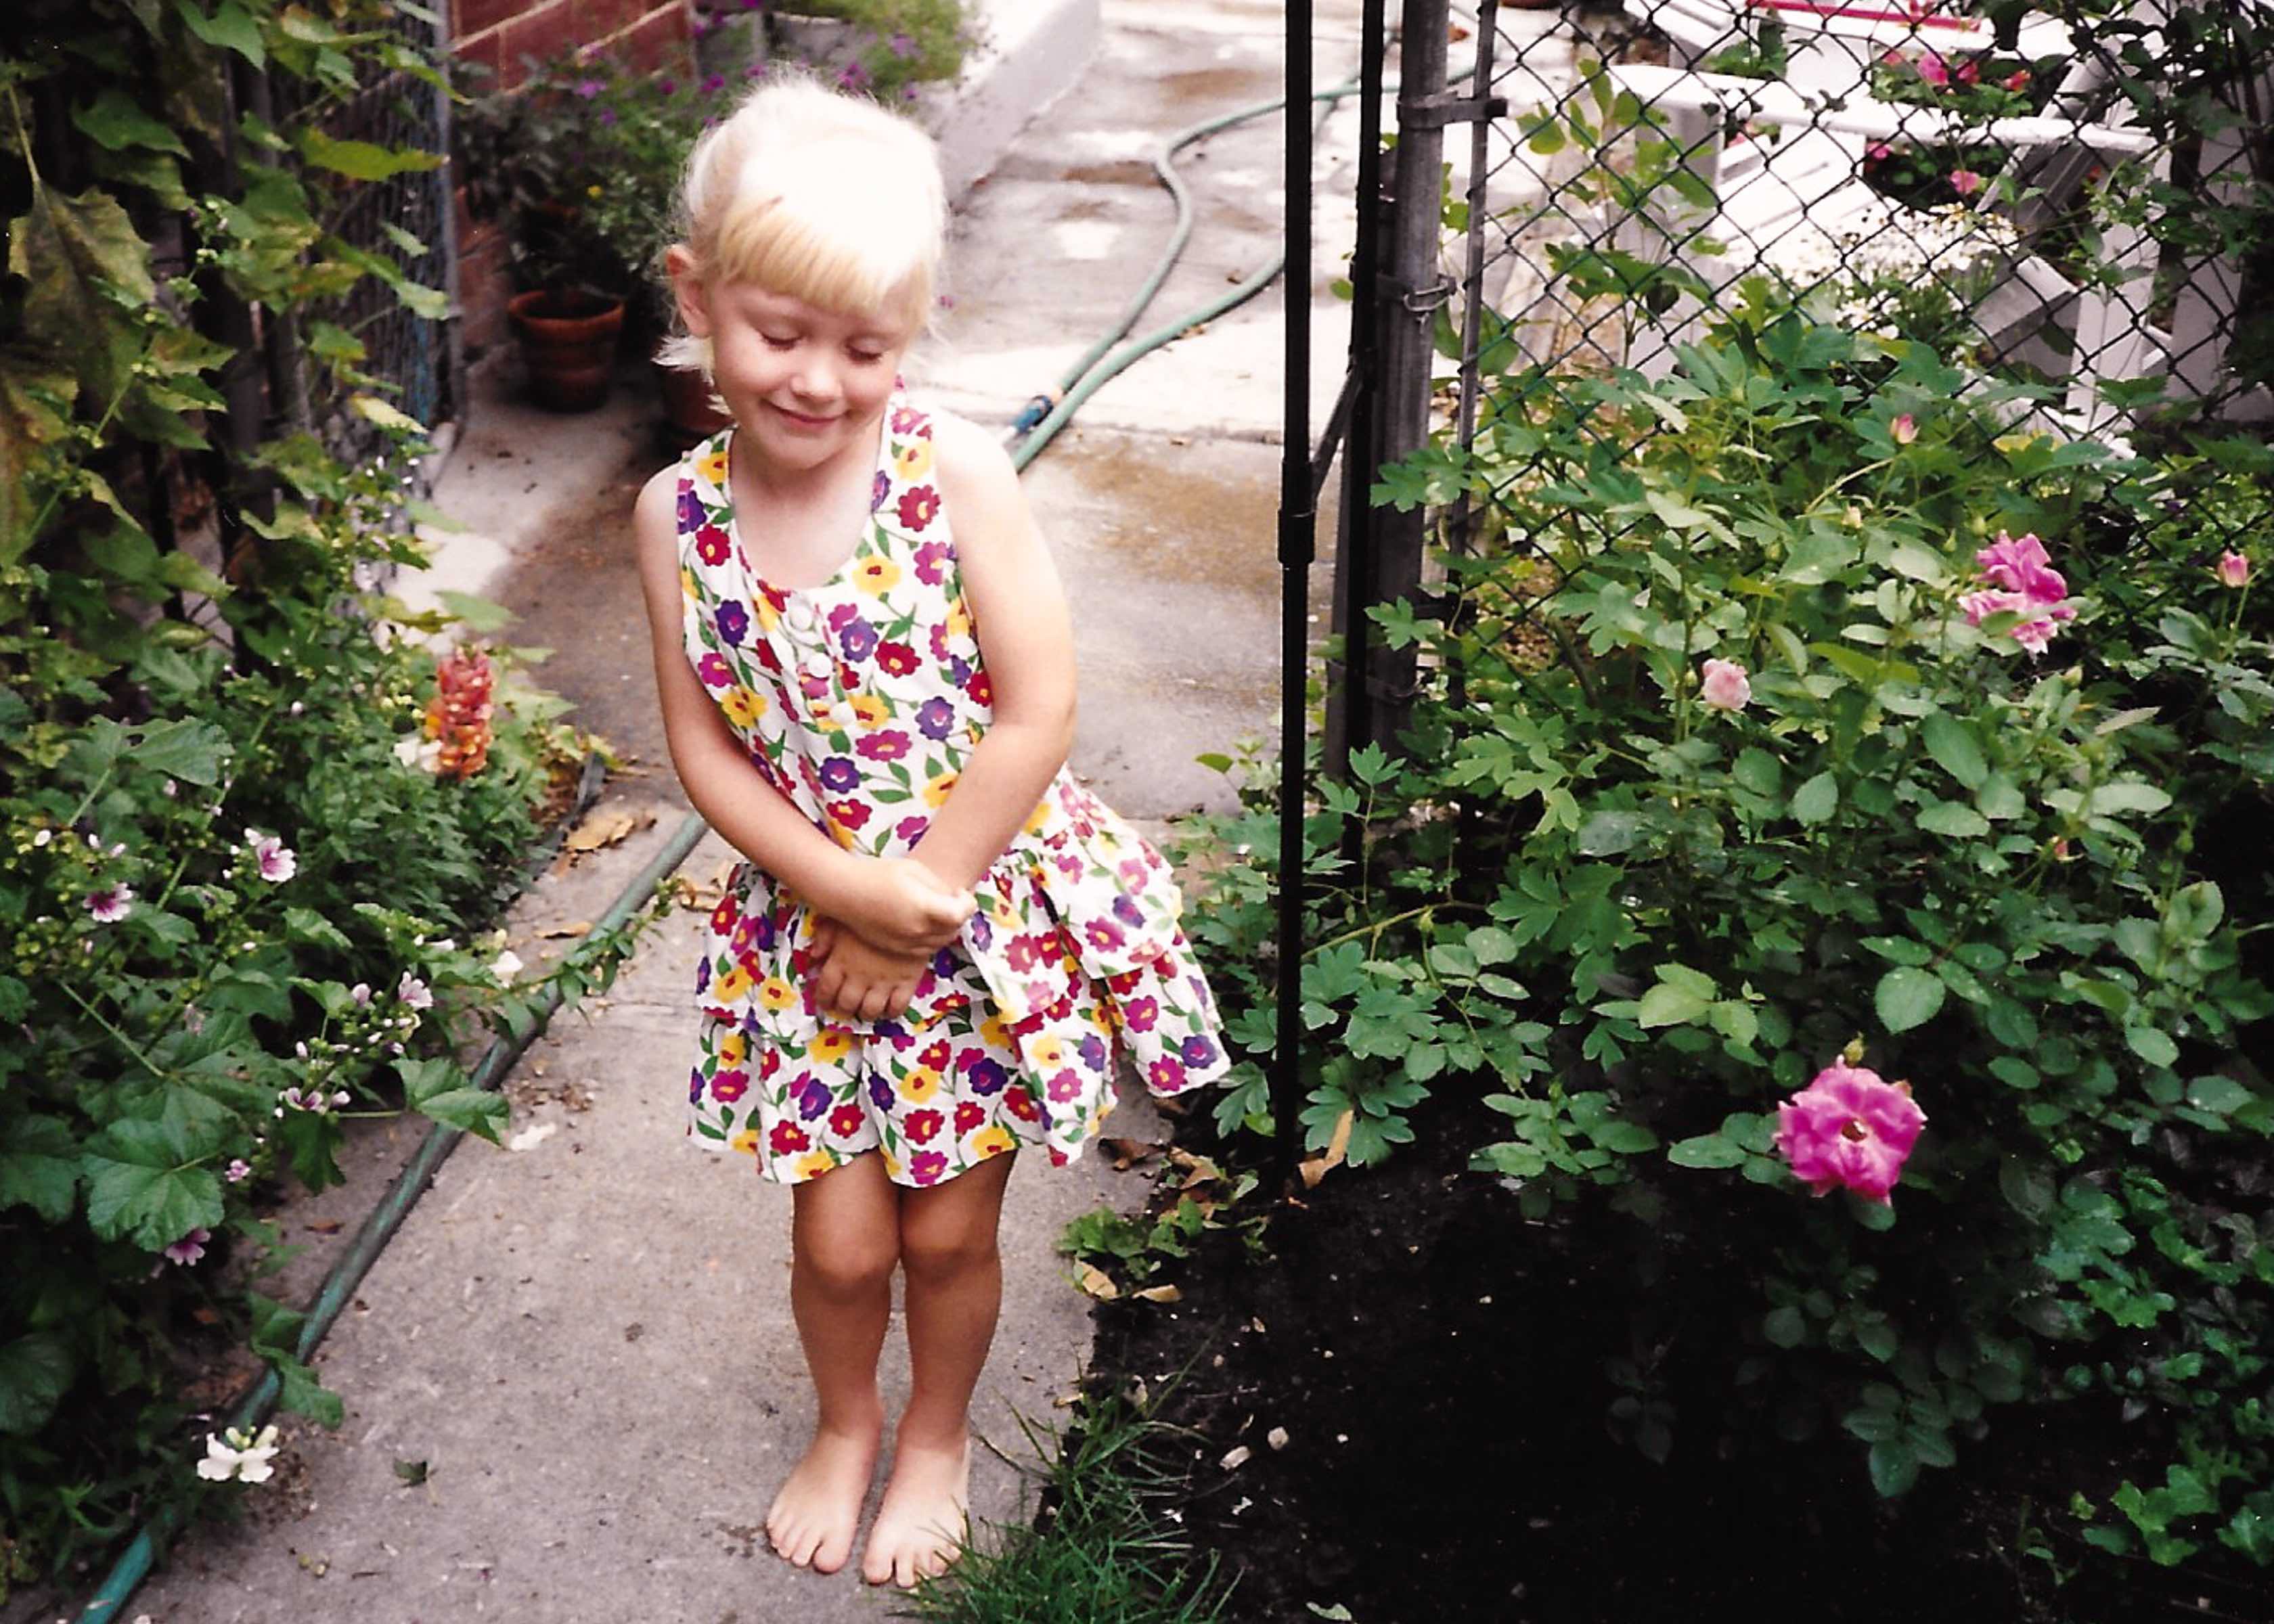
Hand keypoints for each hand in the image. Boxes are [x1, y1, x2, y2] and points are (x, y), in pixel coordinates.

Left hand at [808, 917, 937, 1022]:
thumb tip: (815, 955)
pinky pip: (897, 1006)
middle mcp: (860, 975)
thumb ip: (825, 935)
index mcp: (841, 960)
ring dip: (866, 1013)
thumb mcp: (842, 916)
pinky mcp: (907, 981)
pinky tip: (889, 1008)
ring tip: (866, 1010)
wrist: (909, 907)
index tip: (826, 1002)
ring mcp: (884, 980)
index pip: (826, 989)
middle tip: (846, 1006)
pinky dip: (891, 1012)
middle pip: (847, 1003)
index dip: (824, 999)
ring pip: (870, 1010)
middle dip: (844, 1008)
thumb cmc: (873, 908)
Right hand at [839, 856, 974, 956]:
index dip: (967, 903)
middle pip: (954, 930)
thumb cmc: (878, 874)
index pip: (961, 914)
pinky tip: (923, 922)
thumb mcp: (914, 870)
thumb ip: (938, 886)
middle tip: (951, 900)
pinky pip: (925, 949)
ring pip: (940, 943)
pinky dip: (931, 938)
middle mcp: (917, 930)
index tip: (959, 892)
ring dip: (946, 929)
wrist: (845, 893)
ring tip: (937, 911)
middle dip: (958, 916)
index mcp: (923, 908)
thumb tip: (953, 897)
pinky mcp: (897, 949)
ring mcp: (906, 943)